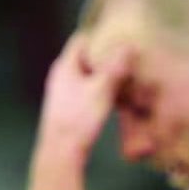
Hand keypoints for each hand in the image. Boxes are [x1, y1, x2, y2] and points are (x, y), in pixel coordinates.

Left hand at [36, 33, 132, 159]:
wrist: (61, 153)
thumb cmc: (79, 119)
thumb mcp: (101, 90)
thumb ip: (115, 67)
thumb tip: (128, 45)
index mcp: (64, 66)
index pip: (81, 40)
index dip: (100, 36)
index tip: (119, 38)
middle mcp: (60, 77)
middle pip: (84, 57)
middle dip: (104, 56)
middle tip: (126, 57)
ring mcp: (62, 93)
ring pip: (86, 76)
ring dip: (103, 75)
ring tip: (124, 77)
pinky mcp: (67, 108)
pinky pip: (85, 91)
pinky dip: (98, 90)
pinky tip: (113, 98)